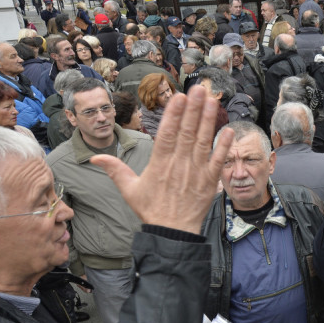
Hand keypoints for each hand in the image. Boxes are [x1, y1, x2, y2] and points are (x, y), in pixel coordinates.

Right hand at [91, 85, 232, 233]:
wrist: (172, 233)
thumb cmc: (151, 210)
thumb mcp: (129, 190)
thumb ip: (114, 170)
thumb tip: (94, 158)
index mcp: (159, 165)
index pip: (167, 135)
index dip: (174, 115)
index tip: (178, 97)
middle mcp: (179, 165)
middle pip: (187, 132)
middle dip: (193, 109)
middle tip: (199, 89)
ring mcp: (196, 172)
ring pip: (203, 142)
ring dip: (208, 120)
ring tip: (212, 100)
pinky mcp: (210, 181)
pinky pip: (218, 160)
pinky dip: (223, 146)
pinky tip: (228, 129)